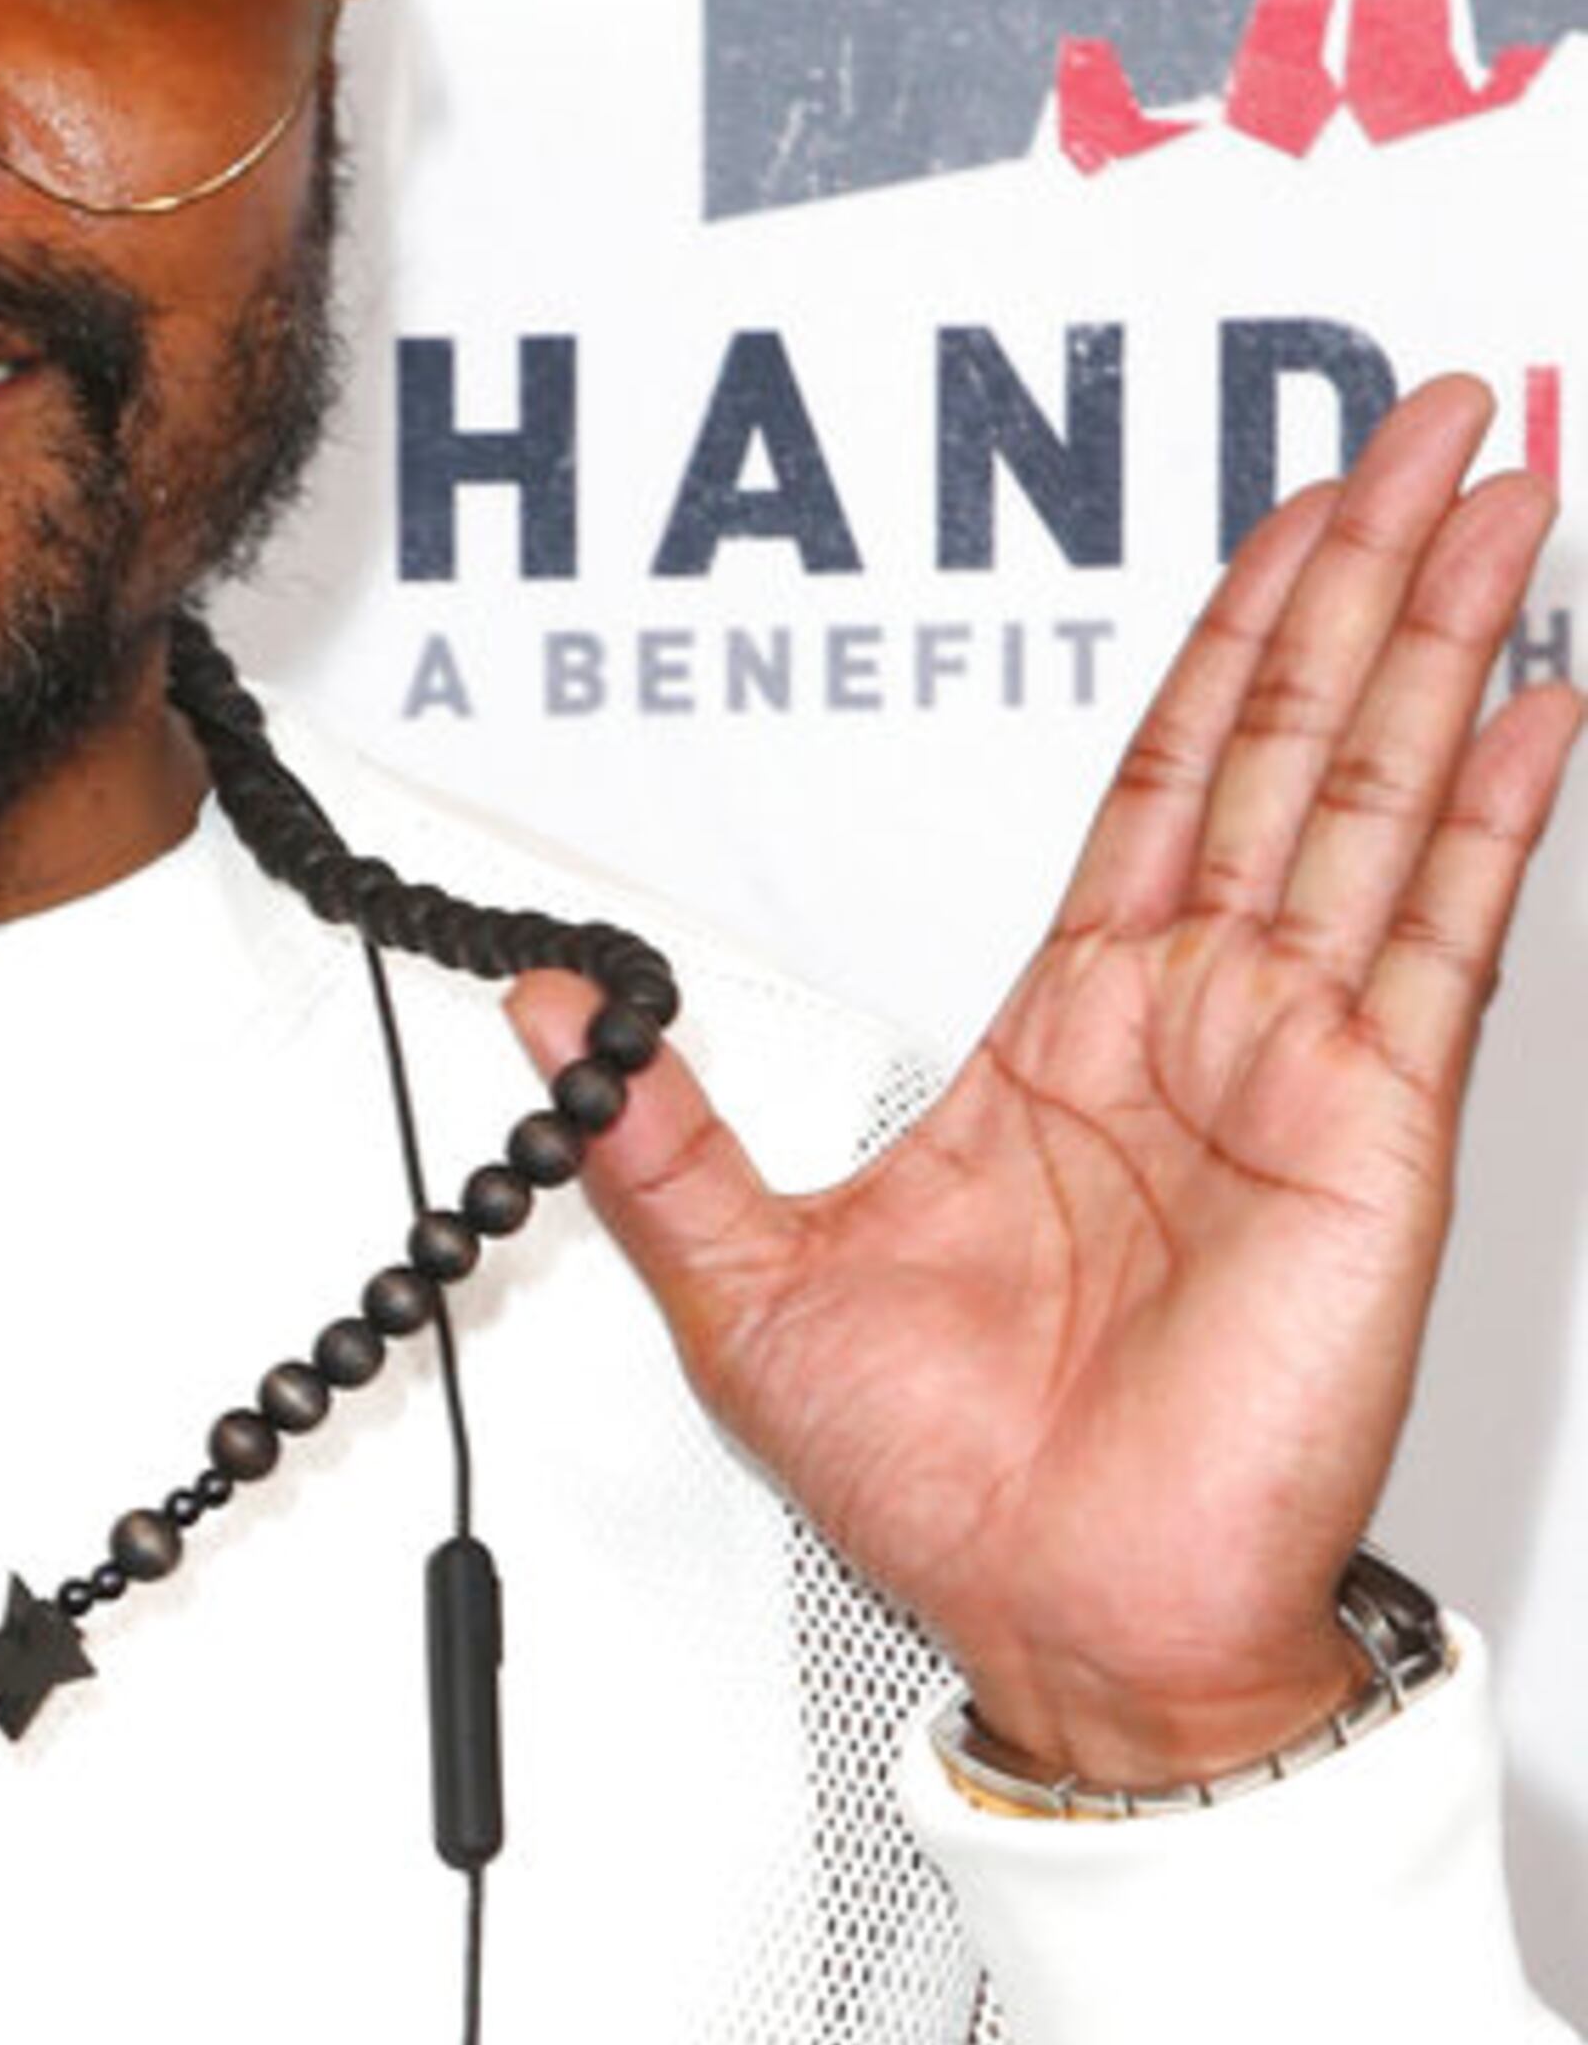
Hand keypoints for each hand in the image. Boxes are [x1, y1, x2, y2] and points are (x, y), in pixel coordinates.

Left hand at [515, 373, 1577, 1786]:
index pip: (1167, 776)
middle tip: (1432, 423)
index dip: (1229, 634)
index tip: (1287, 514)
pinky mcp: (1372, 1129)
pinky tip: (1540, 701)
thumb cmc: (955, 1487)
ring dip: (1442, 637)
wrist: (1068, 1621)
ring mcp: (1298, 1064)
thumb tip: (554, 1013)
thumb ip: (655, 1131)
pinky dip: (1492, 813)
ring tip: (1497, 492)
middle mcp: (1202, 1023)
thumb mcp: (747, 1284)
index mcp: (1076, 1032)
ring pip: (1379, 795)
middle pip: (1297, 739)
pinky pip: (1442, 938)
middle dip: (1364, 572)